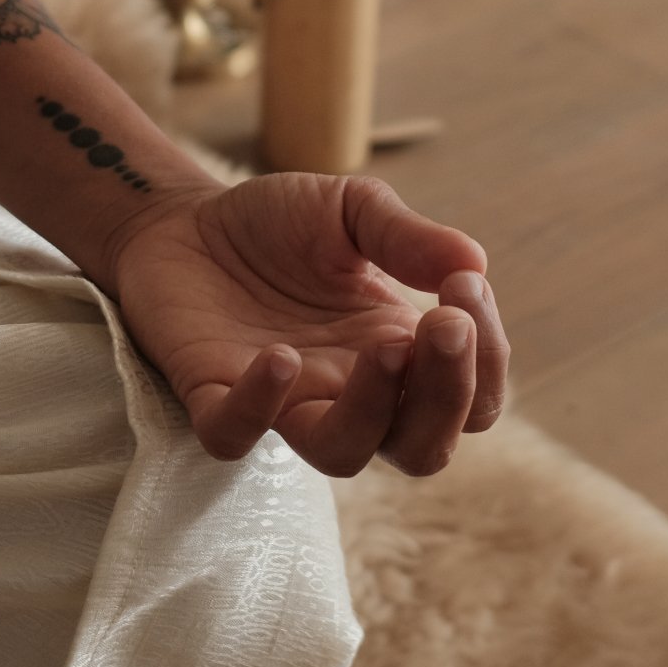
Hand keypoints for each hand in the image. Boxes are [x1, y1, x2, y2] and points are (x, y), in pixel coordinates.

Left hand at [105, 173, 508, 478]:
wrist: (181, 219)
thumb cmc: (275, 224)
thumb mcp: (352, 210)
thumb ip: (407, 237)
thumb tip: (474, 264)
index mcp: (398, 351)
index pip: (472, 397)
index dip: (485, 357)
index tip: (464, 287)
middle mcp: (349, 391)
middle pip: (422, 448)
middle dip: (447, 395)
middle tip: (441, 324)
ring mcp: (283, 401)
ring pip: (342, 456)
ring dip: (372, 411)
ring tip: (382, 346)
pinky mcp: (212, 395)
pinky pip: (234, 437)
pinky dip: (259, 407)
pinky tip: (280, 356)